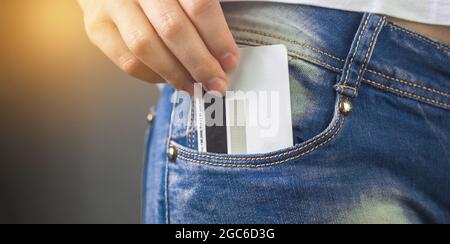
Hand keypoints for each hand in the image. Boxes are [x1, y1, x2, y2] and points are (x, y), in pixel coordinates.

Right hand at [78, 0, 238, 93]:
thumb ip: (200, 10)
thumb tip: (222, 51)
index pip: (199, 6)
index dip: (218, 38)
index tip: (229, 60)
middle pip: (173, 29)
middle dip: (200, 63)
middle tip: (215, 82)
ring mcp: (112, 5)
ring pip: (147, 47)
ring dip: (176, 74)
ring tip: (194, 85)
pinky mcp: (97, 27)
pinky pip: (128, 61)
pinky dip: (153, 75)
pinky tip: (169, 78)